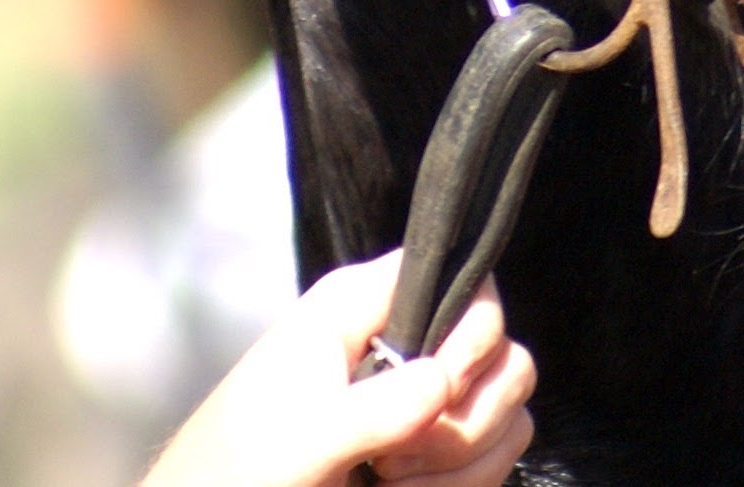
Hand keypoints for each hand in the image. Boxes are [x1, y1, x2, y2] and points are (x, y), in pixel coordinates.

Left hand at [142, 251, 534, 486]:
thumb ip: (372, 409)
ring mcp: (419, 402)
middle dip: (470, 416)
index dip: (470, 332)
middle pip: (502, 350)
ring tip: (395, 485)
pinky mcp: (428, 453)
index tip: (437, 389)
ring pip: (506, 411)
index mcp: (363, 310)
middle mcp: (402, 344)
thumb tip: (442, 384)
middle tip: (400, 458)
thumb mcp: (299, 439)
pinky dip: (466, 484)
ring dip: (468, 462)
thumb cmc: (238, 471)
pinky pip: (491, 457)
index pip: (461, 277)